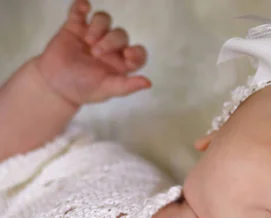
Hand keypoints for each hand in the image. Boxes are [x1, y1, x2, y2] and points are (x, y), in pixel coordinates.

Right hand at [35, 0, 150, 106]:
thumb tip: (149, 83)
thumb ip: (126, 86)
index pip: (138, 53)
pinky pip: (80, 11)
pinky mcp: (74, 26)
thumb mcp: (106, 90)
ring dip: (99, 26)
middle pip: (120, 34)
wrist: (55, 85)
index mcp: (121, 63)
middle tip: (95, 53)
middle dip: (110, 41)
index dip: (137, 52)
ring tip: (88, 40)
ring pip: (104, 19)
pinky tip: (83, 7)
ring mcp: (93, 35)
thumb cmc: (83, 89)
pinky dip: (81, 5)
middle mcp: (110, 47)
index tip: (129, 55)